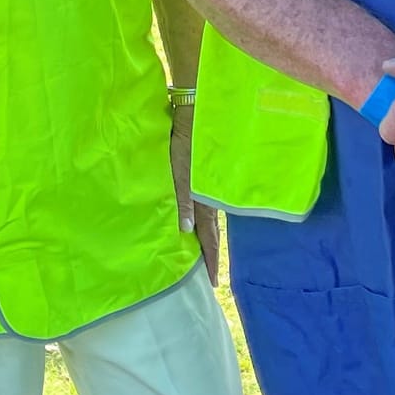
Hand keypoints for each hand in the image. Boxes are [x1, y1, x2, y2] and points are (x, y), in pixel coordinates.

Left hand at [169, 105, 219, 283]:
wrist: (196, 111)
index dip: (210, 260)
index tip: (213, 284)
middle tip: (209, 275)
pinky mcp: (205, 172)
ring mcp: (210, 184)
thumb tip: (187, 230)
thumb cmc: (184, 141)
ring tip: (202, 253)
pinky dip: (204, 216)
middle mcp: (211, 195)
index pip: (209, 238)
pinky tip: (198, 220)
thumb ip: (183, 200)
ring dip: (207, 235)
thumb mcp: (180, 172)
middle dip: (210, 253)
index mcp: (206, 199)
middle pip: (213, 230)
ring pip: (211, 217)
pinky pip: (207, 201)